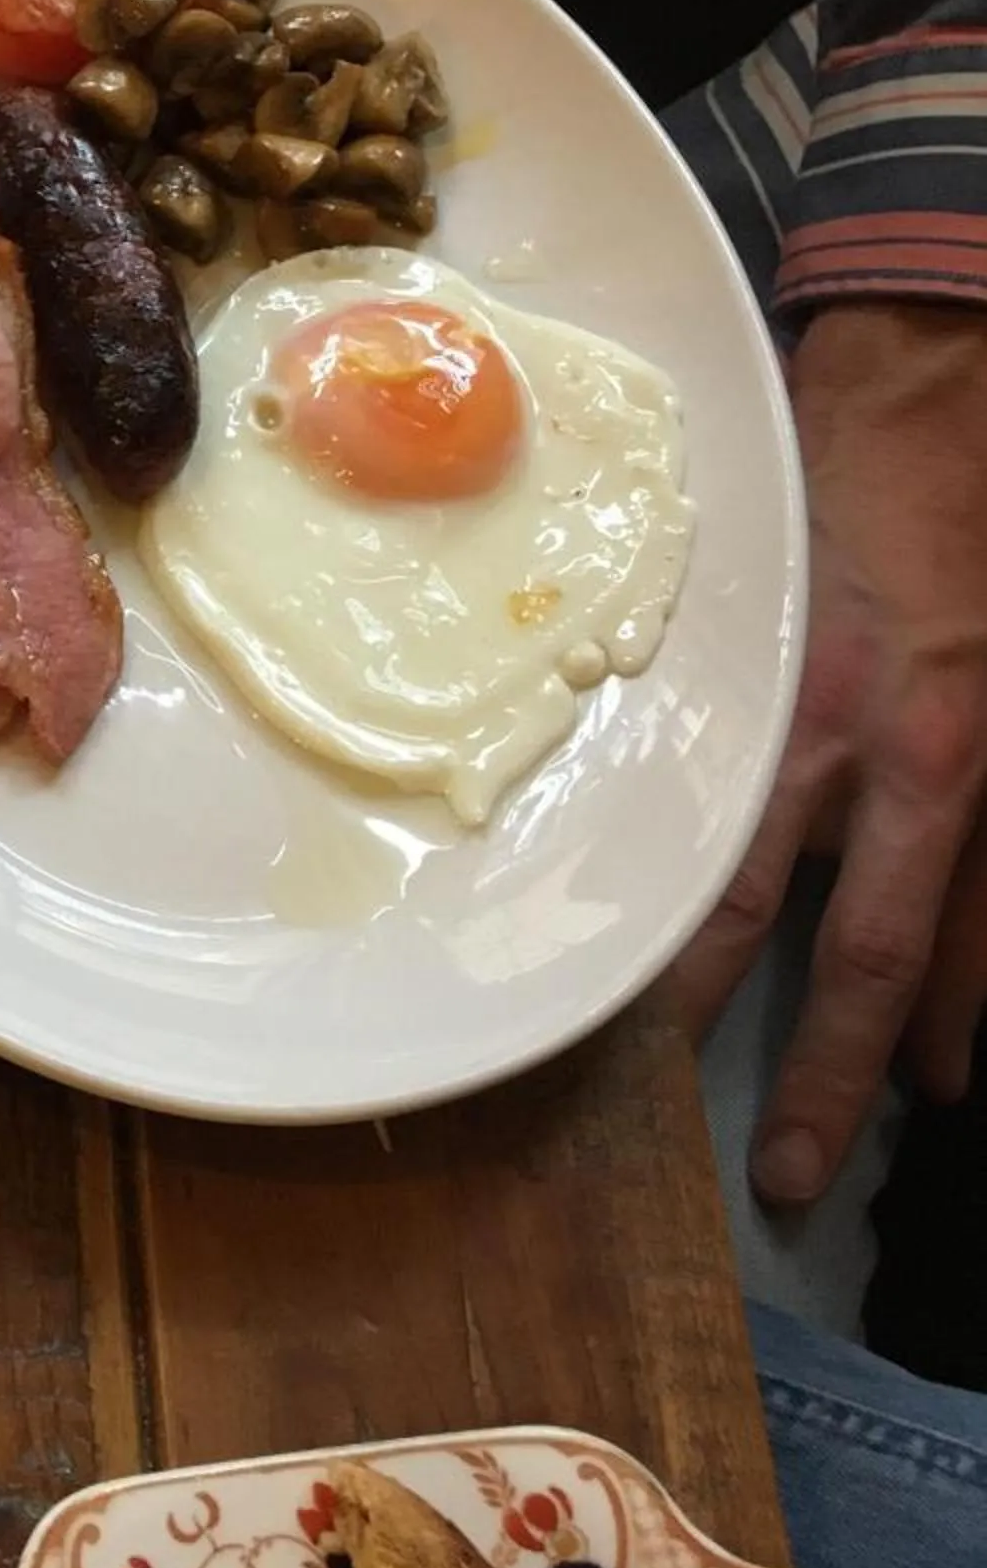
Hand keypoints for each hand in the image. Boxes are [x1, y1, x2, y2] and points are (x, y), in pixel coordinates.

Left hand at [672, 301, 986, 1202]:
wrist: (951, 392)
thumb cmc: (817, 481)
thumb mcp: (731, 593)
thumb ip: (693, 693)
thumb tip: (617, 778)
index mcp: (801, 724)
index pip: (723, 894)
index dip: (682, 990)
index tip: (636, 1066)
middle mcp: (904, 761)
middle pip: (857, 958)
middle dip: (827, 1075)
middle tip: (789, 1175)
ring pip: (961, 942)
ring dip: (929, 1040)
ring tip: (907, 1121)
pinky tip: (981, 1031)